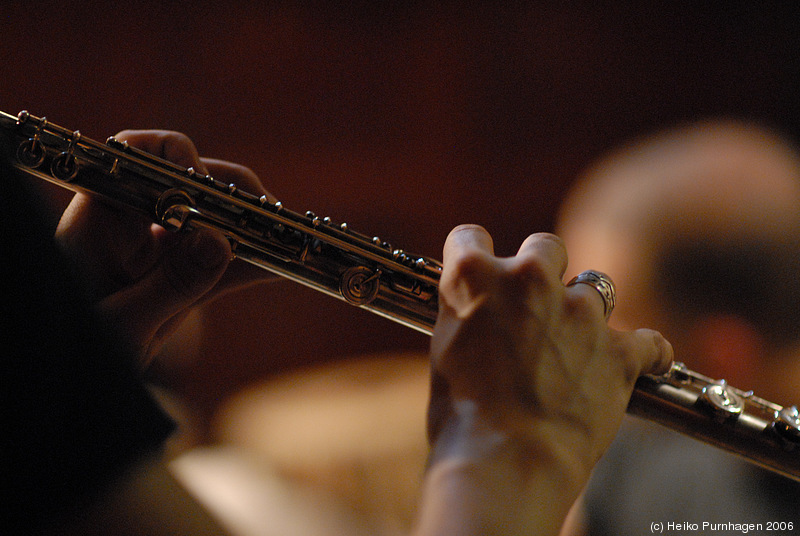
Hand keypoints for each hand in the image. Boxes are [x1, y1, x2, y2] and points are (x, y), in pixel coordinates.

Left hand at [55, 130, 276, 364]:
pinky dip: (251, 265)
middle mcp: (131, 226)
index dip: (173, 157)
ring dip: (250, 227)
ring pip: (211, 220)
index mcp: (99, 221)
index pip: (133, 158)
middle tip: (265, 215)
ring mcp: (158, 252)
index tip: (206, 185)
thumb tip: (220, 241)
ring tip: (286, 239)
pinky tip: (281, 268)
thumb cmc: (75, 350)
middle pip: (186, 182)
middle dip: (229, 192)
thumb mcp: (122, 322)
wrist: (73, 392)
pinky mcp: (180, 281)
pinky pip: (221, 264)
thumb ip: (171, 283)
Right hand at [416, 225, 672, 535]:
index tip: (480, 271)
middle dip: (541, 269)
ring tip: (574, 346)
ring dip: (585, 310)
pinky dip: (641, 354)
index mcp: (474, 276)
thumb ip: (468, 316)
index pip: (470, 236)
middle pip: (544, 246)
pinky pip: (648, 341)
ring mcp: (580, 311)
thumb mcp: (445, 351)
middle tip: (534, 304)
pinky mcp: (619, 349)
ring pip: (595, 286)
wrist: (506, 462)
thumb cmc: (463, 416)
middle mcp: (529, 279)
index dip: (474, 255)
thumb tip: (482, 314)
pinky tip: (632, 366)